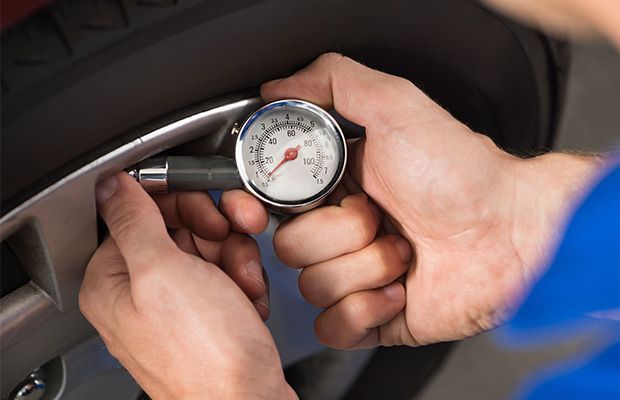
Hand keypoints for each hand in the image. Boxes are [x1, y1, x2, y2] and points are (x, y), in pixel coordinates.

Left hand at [79, 173, 296, 399]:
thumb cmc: (205, 354)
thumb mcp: (162, 272)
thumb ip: (134, 220)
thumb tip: (110, 184)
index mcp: (113, 279)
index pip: (141, 212)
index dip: (180, 204)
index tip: (209, 211)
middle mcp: (141, 292)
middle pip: (181, 228)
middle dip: (218, 234)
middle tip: (234, 244)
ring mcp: (176, 305)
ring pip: (211, 249)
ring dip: (237, 260)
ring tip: (244, 285)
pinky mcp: (207, 315)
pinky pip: (227, 275)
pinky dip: (244, 283)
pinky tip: (248, 302)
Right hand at [265, 53, 597, 347]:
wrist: (510, 233)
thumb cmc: (461, 172)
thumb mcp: (395, 105)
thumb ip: (334, 80)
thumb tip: (277, 87)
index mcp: (337, 187)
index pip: (276, 202)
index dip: (290, 204)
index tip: (327, 195)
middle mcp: (342, 232)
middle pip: (290, 247)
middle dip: (344, 234)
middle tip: (385, 218)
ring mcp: (355, 275)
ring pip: (311, 287)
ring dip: (366, 267)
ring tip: (406, 251)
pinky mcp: (371, 317)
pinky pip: (332, 327)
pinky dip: (366, 310)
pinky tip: (400, 289)